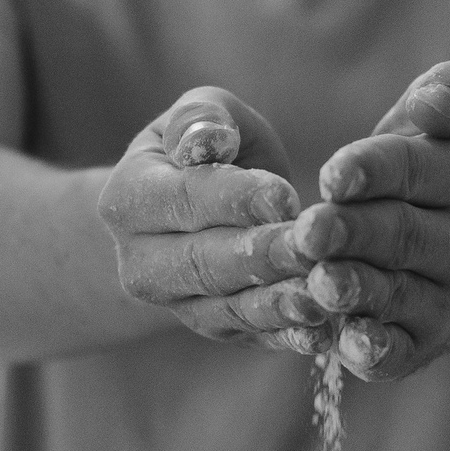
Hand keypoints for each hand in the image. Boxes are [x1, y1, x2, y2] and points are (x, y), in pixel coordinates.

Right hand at [98, 88, 328, 350]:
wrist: (189, 211)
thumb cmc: (203, 147)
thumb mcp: (198, 114)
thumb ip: (202, 119)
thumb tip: (212, 142)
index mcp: (127, 198)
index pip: (184, 199)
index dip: (235, 199)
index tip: (286, 195)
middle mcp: (139, 261)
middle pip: (204, 262)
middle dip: (262, 256)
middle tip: (313, 247)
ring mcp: (173, 303)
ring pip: (227, 307)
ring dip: (277, 305)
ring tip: (321, 296)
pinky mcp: (212, 327)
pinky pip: (249, 335)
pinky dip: (286, 336)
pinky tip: (322, 333)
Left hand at [296, 62, 449, 379]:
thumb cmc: (429, 175)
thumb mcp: (446, 127)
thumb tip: (437, 102)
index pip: (417, 169)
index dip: (375, 170)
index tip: (332, 174)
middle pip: (402, 234)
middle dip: (353, 232)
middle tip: (309, 229)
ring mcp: (442, 297)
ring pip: (395, 293)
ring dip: (356, 290)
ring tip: (320, 283)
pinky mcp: (420, 344)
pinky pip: (398, 352)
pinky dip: (374, 351)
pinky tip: (347, 345)